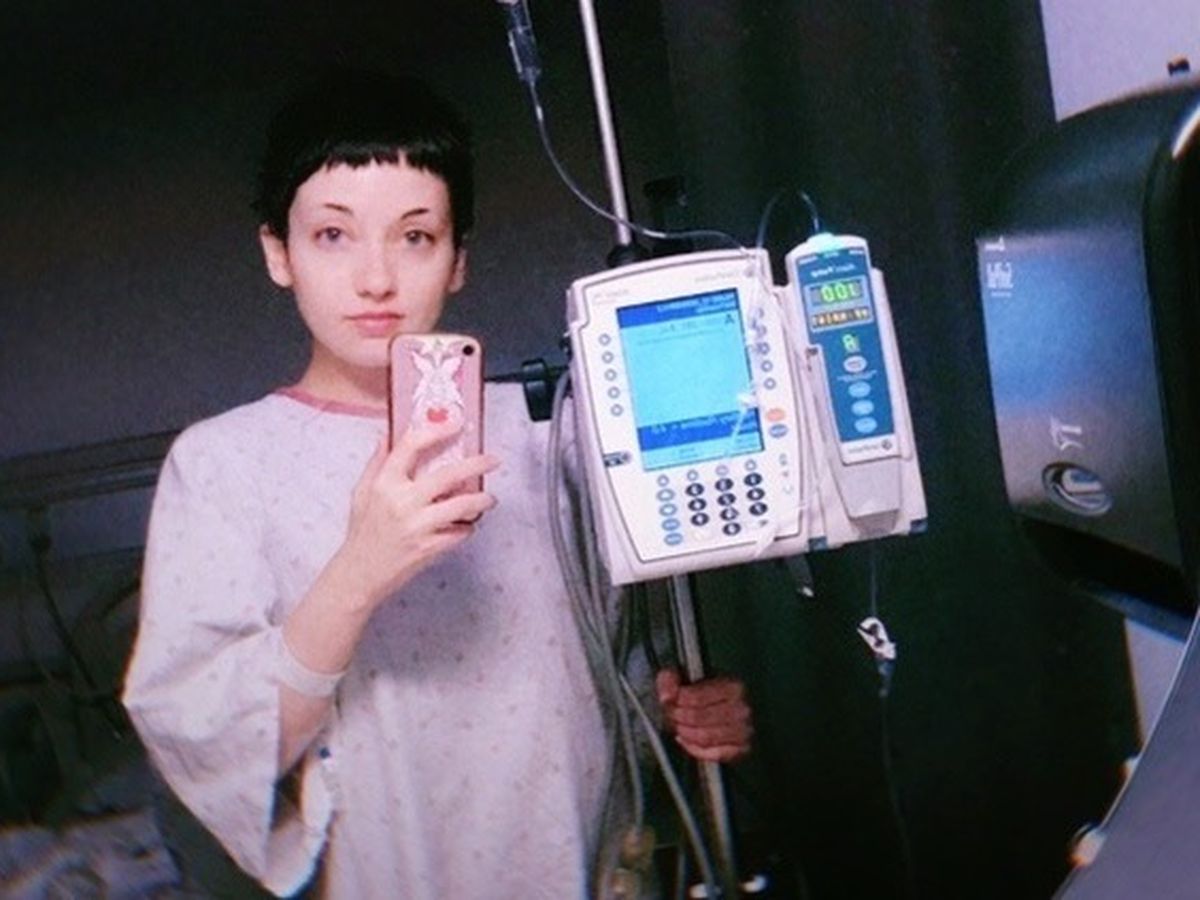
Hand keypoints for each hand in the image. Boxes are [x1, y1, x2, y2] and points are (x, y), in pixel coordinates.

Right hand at [339, 422, 498, 605]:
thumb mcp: (361, 493)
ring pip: (462, 505)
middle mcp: (402, 502)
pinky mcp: (429, 547)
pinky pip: (460, 532)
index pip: (412, 446)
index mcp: (385, 484)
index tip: (455, 423)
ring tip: (488, 498)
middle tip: (493, 460)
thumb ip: (376, 464)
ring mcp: (417, 525)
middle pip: (448, 475)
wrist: (359, 574)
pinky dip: (467, 527)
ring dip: (481, 500)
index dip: (437, 430)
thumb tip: (385, 437)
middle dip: (477, 464)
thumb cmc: (362, 534)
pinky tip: (465, 525)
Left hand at [655, 669, 752, 762]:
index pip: (696, 698)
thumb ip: (669, 680)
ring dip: (686, 733)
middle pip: (699, 718)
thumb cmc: (701, 694)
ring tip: (679, 726)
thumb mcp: (681, 678)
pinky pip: (713, 754)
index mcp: (732, 687)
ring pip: (705, 737)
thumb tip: (667, 696)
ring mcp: (743, 730)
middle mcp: (741, 709)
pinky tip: (687, 740)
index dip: (678, 702)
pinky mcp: (740, 749)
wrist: (712, 710)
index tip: (672, 702)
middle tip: (672, 716)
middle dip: (680, 718)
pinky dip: (696, 749)